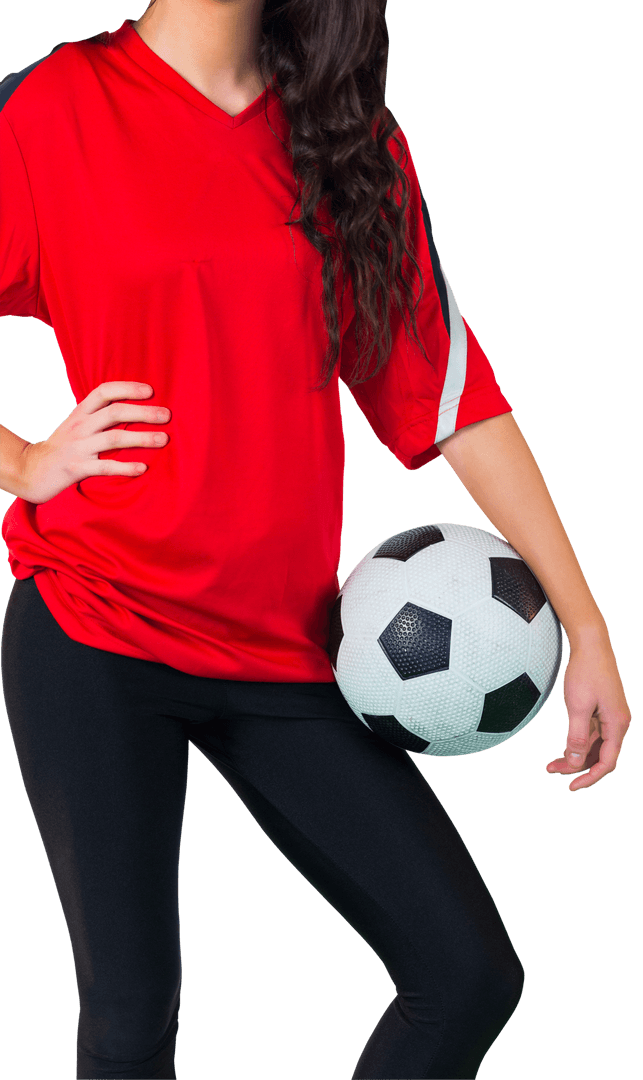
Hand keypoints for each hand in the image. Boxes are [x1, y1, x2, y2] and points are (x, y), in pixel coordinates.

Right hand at [18, 381, 170, 504]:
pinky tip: (142, 469)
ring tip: (164, 439)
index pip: (104, 392)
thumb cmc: (64, 446)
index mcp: (81, 412)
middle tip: (167, 415)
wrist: (31, 470)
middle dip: (143, 412)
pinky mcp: (76, 469)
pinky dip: (125, 467)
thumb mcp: (78, 424)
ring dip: (142, 438)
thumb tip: (137, 409)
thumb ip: (100, 415)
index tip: (151, 390)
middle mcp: (80, 426)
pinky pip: (104, 467)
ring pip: (113, 438)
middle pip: (114, 412)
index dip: (127, 388)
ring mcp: (78, 447)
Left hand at [546, 636, 630, 790]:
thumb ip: (577, 737)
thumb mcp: (577, 706)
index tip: (570, 787)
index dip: (589, 778)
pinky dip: (578, 742)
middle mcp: (618, 723)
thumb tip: (576, 764)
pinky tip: (564, 747)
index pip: (607, 763)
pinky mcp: (603, 711)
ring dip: (576, 756)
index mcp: (617, 725)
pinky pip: (592, 734)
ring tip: (553, 763)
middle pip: (601, 757)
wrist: (591, 644)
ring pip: (595, 746)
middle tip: (553, 771)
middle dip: (579, 768)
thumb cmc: (585, 672)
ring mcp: (611, 717)